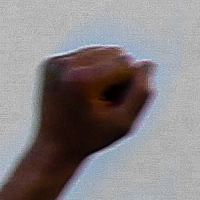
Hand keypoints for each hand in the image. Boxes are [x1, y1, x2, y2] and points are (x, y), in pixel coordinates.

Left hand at [31, 48, 155, 167]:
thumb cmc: (91, 138)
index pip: (126, 63)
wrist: (53, 148)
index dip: (128, 87)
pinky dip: (91, 71)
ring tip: (93, 99)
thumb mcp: (124, 123)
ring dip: (106, 73)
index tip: (112, 108)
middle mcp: (65, 65)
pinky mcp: (51, 63)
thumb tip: (148, 64)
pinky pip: (86, 55)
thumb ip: (142, 92)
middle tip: (104, 104)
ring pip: (101, 52)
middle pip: (114, 52)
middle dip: (118, 76)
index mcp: (82, 79)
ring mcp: (55, 62)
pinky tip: (82, 94)